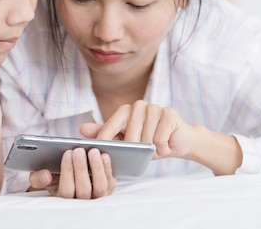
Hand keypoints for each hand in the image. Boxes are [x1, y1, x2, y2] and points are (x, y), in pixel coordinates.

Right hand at [28, 148, 114, 198]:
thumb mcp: (43, 178)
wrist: (73, 175)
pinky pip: (110, 180)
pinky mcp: (109, 188)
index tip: (67, 153)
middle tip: (78, 150)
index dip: (67, 172)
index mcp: (63, 199)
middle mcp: (82, 201)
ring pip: (99, 186)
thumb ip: (38, 178)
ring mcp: (97, 196)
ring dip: (96, 168)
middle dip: (80, 168)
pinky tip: (104, 154)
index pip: (66, 191)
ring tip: (93, 151)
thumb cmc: (56, 176)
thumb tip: (45, 175)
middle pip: (83, 189)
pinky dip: (108, 167)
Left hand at [80, 100, 194, 159]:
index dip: (105, 143)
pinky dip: (163, 148)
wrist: (177, 140)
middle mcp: (138, 105)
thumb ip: (106, 134)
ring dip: (152, 151)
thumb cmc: (149, 141)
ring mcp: (154, 107)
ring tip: (156, 147)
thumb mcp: (126, 141)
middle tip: (144, 151)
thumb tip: (83, 129)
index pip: (109, 128)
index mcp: (124, 110)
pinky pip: (159, 139)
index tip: (101, 155)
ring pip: (146, 140)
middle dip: (137, 151)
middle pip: (129, 139)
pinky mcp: (169, 113)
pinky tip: (166, 144)